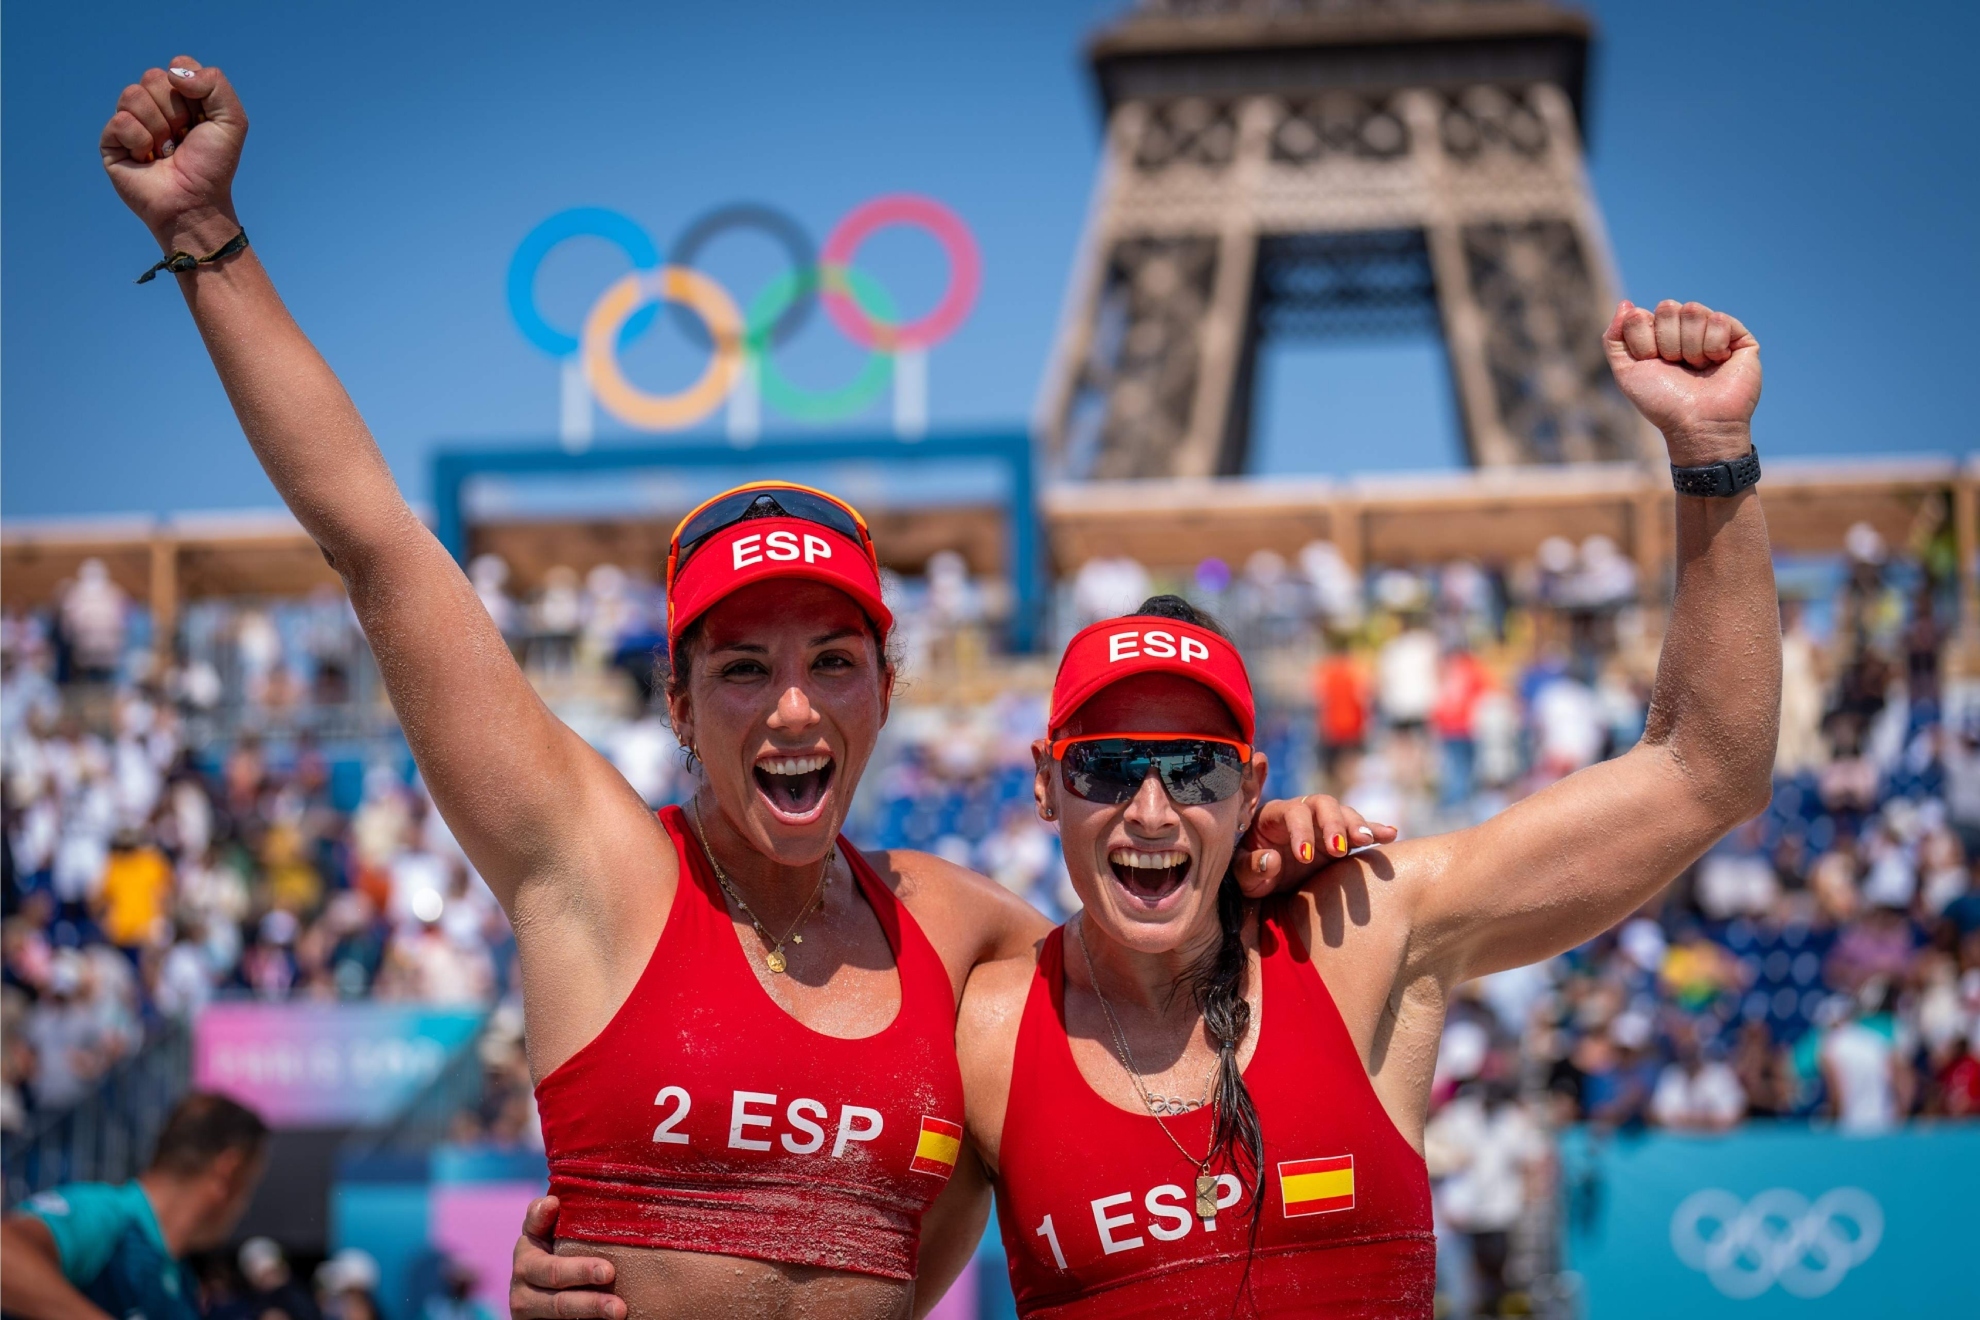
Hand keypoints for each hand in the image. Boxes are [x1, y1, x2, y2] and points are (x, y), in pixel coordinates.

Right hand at [99, 56, 246, 251]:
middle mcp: (154, 105)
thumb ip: (216, 84)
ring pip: (133, 94)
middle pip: (153, 77)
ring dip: (158, 128)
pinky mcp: (111, 140)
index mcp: (181, 97)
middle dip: (175, 111)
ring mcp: (131, 121)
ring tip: (166, 150)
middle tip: (182, 138)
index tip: (201, 119)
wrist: (195, 202)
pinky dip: (140, 142)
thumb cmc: (213, 166)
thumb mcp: (232, 122)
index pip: (177, 66)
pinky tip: (147, 159)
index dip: (191, 90)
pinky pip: (121, 121)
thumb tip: (174, 71)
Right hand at [509, 1196, 624, 1319]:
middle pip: (552, 1271)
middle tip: (609, 1271)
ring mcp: (525, 1305)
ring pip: (558, 1306)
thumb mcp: (564, 1236)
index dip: (542, 1217)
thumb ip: (564, 1217)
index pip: (533, 1225)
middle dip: (580, 1271)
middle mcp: (522, 1273)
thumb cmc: (570, 1258)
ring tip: (618, 1309)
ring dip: (589, 1306)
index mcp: (529, 1243)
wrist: (554, 1303)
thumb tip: (553, 1200)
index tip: (555, 1206)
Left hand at [1234, 795, 1397, 897]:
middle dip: (1333, 824)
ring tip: (1366, 841)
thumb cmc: (1250, 875)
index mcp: (1273, 816)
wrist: (1267, 884)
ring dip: (1356, 826)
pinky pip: (1361, 831)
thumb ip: (1250, 868)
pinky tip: (1390, 835)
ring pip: (1345, 814)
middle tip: (1339, 850)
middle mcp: (1302, 813)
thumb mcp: (1242, 877)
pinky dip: (1375, 831)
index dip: (1301, 831)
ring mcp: (1324, 825)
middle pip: (1323, 804)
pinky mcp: (1341, 840)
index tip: (1305, 857)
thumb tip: (1272, 859)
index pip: (1292, 812)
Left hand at [1603, 299, 1761, 464]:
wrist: (1695, 423)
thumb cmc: (1662, 402)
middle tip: (1676, 366)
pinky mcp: (1738, 336)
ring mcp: (1711, 331)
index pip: (1639, 316)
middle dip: (1667, 342)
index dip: (1643, 342)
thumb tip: (1626, 305)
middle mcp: (1684, 330)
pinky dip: (1713, 346)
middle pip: (1667, 307)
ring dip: (1690, 346)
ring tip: (1697, 367)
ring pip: (1693, 309)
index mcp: (1657, 336)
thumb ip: (1615, 338)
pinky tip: (1718, 362)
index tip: (1651, 364)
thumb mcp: (1626, 372)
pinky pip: (1719, 319)